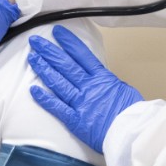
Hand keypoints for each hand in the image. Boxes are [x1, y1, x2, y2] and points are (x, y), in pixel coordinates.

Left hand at [27, 25, 143, 152]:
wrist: (133, 133)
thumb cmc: (132, 114)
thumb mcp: (124, 89)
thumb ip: (108, 82)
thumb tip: (100, 77)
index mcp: (102, 78)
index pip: (82, 55)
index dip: (68, 42)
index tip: (56, 32)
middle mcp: (88, 87)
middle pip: (65, 65)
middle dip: (49, 51)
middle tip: (35, 41)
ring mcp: (80, 103)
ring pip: (58, 82)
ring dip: (43, 69)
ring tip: (32, 58)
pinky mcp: (75, 120)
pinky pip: (57, 107)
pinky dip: (44, 98)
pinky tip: (33, 90)